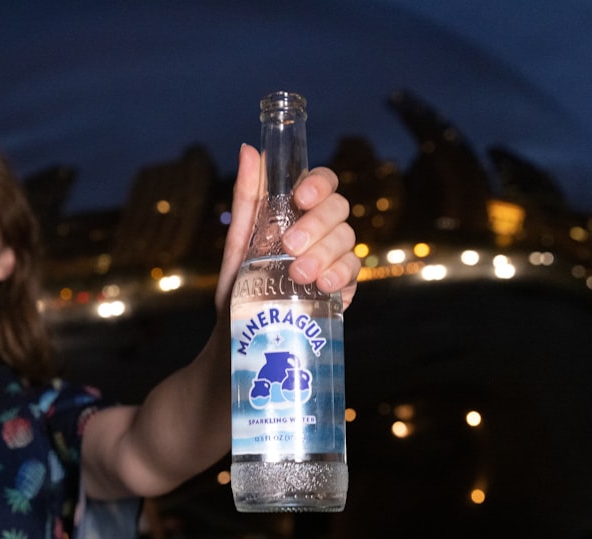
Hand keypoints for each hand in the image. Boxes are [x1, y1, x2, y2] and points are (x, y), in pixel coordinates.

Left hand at [216, 144, 358, 311]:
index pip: (323, 182)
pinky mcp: (343, 286)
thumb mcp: (238, 241)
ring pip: (347, 239)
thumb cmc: (240, 286)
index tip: (300, 198)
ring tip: (298, 272)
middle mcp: (321, 231)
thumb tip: (249, 150)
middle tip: (289, 245)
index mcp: (297, 213)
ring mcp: (335, 258)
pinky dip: (339, 273)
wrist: (242, 336)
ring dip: (324, 252)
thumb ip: (247, 198)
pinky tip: (322, 283)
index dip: (318, 183)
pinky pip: (353, 271)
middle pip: (339, 208)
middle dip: (316, 224)